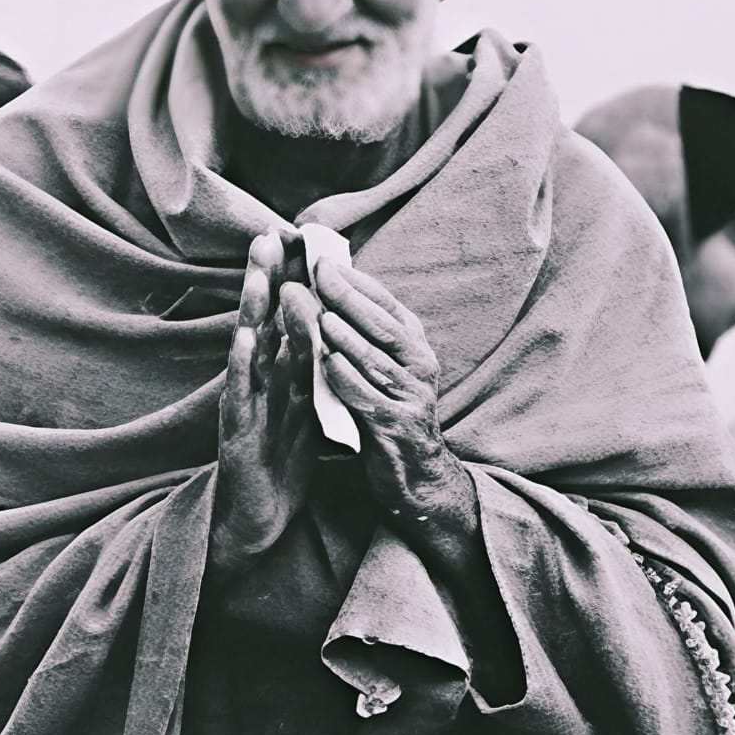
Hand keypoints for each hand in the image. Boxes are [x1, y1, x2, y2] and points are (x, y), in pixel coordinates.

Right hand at [211, 231, 316, 570]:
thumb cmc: (280, 465)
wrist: (258, 520)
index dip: (287, 282)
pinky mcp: (237, 433)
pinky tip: (244, 337)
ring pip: (249, 351)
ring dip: (252, 311)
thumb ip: (310, 374)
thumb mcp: (303, 411)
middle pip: (263, 324)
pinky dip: (242, 365)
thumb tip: (329, 335)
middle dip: (265, 281)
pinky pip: (241, 394)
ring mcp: (245, 406)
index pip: (284, 321)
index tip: (293, 240)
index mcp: (278, 378)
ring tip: (256, 273)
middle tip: (267, 236)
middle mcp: (258, 385)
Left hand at [314, 259, 463, 523]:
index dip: (355, 280)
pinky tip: (326, 364)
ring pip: (376, 359)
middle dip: (348, 297)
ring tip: (317, 313)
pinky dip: (348, 380)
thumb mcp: (381, 366)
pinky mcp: (398, 428)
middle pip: (382, 325)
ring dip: (345, 335)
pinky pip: (370, 399)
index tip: (321, 259)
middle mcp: (420, 366)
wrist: (414, 475)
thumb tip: (326, 286)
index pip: (385, 303)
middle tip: (315, 275)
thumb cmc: (387, 412)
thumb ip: (361, 332)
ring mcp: (412, 397)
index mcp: (414, 345)